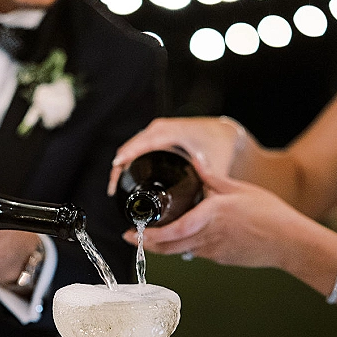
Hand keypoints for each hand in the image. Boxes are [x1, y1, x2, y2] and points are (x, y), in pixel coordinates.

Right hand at [108, 116, 247, 194]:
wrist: (222, 133)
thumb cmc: (219, 145)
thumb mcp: (215, 164)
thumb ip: (211, 183)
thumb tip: (206, 207)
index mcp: (172, 132)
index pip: (144, 142)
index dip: (128, 155)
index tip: (117, 167)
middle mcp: (160, 129)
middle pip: (130, 146)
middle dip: (119, 167)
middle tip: (113, 190)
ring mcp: (156, 132)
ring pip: (130, 148)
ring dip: (121, 165)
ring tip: (116, 188)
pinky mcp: (155, 137)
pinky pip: (135, 148)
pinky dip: (128, 161)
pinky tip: (125, 178)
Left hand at [121, 169, 301, 268]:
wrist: (288, 242)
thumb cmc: (268, 214)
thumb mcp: (238, 189)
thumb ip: (211, 179)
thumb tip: (195, 166)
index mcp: (210, 216)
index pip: (171, 232)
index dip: (147, 236)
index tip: (132, 231)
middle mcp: (207, 237)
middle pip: (167, 248)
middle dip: (146, 244)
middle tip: (132, 237)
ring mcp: (213, 252)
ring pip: (180, 252)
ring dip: (164, 246)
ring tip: (152, 237)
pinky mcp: (220, 259)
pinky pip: (196, 253)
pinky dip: (185, 246)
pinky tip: (186, 237)